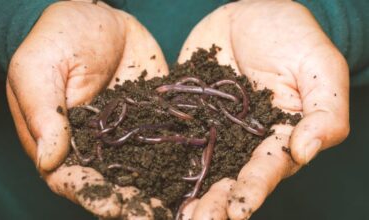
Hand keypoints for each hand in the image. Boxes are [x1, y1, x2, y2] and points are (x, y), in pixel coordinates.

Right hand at [6, 1, 169, 217]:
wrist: (97, 16)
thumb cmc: (57, 38)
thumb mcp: (39, 68)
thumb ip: (44, 113)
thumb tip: (51, 160)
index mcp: (62, 140)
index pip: (74, 179)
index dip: (94, 197)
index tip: (117, 209)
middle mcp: (97, 145)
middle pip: (113, 182)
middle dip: (133, 202)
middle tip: (156, 217)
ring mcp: (128, 133)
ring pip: (143, 168)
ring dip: (159, 189)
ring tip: (181, 207)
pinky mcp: (152, 117)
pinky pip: (166, 139)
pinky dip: (179, 157)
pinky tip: (198, 170)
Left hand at [177, 0, 348, 218]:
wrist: (248, 14)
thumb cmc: (290, 35)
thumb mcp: (318, 66)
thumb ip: (324, 110)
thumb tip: (306, 151)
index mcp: (279, 135)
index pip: (268, 168)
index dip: (254, 189)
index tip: (238, 209)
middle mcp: (245, 142)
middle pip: (231, 178)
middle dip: (216, 204)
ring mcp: (215, 131)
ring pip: (201, 168)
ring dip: (188, 193)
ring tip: (174, 216)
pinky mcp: (190, 116)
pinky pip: (176, 138)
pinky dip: (162, 159)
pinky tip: (146, 178)